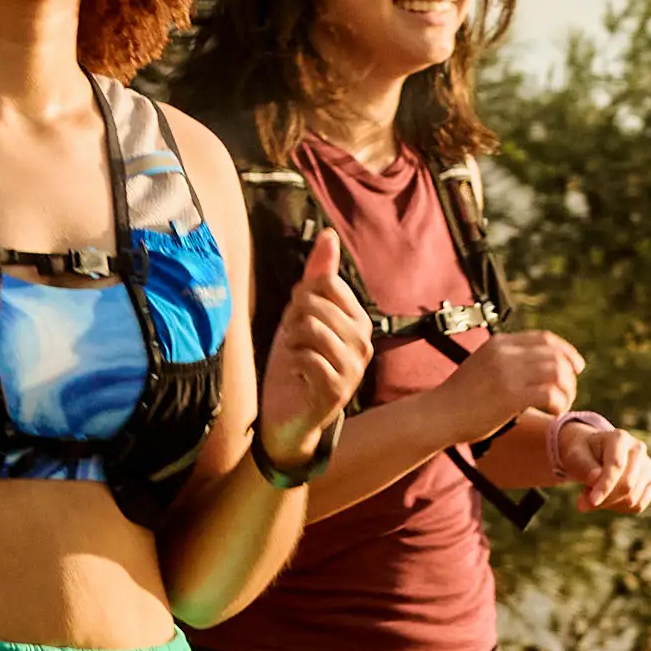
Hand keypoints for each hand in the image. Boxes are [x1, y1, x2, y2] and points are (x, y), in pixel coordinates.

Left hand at [265, 247, 379, 439]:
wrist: (287, 416)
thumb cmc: (297, 363)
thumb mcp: (304, 314)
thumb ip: (318, 275)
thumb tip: (329, 234)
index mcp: (359, 321)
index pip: (327, 283)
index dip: (302, 296)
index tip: (299, 319)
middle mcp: (363, 343)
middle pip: (315, 304)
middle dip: (293, 319)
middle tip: (295, 342)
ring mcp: (353, 368)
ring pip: (311, 328)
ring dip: (292, 342)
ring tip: (296, 356)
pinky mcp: (338, 390)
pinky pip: (307, 357)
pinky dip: (292, 362)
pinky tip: (297, 374)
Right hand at [466, 324, 588, 430]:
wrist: (437, 415)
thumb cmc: (460, 398)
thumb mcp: (483, 366)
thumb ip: (507, 362)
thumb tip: (537, 367)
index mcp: (499, 343)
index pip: (545, 338)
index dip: (567, 351)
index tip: (576, 367)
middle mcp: (505, 353)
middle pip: (556, 355)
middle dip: (570, 376)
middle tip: (568, 394)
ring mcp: (508, 373)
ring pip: (558, 373)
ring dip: (567, 391)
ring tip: (560, 406)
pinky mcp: (510, 396)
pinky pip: (550, 394)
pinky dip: (558, 404)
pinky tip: (552, 413)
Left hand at [492, 410, 650, 513]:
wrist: (587, 451)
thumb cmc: (573, 450)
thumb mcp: (570, 454)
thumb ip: (581, 464)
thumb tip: (597, 479)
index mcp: (618, 439)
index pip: (615, 468)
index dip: (602, 488)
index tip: (585, 504)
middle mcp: (637, 449)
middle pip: (626, 486)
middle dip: (603, 498)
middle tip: (582, 501)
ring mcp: (646, 465)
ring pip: (633, 497)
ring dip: (610, 503)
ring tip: (592, 494)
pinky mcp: (650, 479)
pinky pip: (638, 504)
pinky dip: (621, 506)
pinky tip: (606, 497)